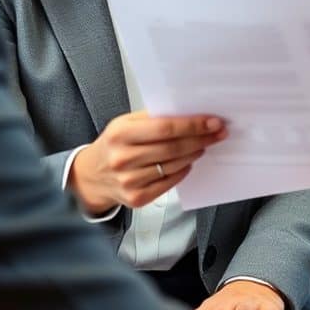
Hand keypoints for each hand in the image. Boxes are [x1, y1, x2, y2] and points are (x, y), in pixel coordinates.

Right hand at [69, 110, 226, 213]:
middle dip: (201, 138)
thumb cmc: (113, 144)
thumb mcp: (125, 123)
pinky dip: (183, 171)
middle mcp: (123, 158)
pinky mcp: (136, 198)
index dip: (193, 125)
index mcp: (121, 134)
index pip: (165, 128)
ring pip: (174, 165)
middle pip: (173, 148)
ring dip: (194, 153)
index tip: (213, 121)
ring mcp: (129, 181)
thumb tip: (188, 112)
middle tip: (217, 132)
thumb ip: (153, 117)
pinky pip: (169, 183)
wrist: (91, 175)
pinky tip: (187, 161)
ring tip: (203, 144)